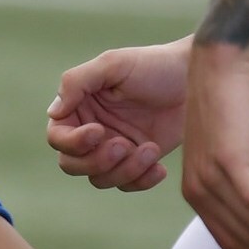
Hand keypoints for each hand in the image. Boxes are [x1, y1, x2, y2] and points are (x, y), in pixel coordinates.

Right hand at [47, 40, 190, 191]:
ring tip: (150, 149)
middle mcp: (92, 130)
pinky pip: (127, 184)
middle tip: (123, 145)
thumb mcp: (113, 64)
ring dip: (124, 170)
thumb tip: (54, 113)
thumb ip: (77, 81)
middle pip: (72, 164)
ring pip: (100, 178)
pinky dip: (141, 181)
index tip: (98, 132)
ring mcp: (115, 148)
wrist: (195, 78)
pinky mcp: (138, 161)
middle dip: (96, 161)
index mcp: (80, 106)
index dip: (72, 142)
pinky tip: (159, 167)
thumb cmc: (154, 64)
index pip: (57, 136)